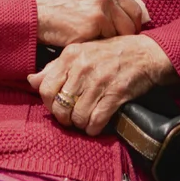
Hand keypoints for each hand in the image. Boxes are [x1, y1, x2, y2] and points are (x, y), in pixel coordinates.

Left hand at [27, 35, 175, 135]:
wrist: (148, 53)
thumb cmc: (113, 53)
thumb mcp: (82, 52)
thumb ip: (55, 67)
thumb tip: (32, 80)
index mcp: (71, 55)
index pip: (45, 88)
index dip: (49, 103)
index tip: (58, 106)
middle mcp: (82, 67)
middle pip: (60, 106)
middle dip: (64, 118)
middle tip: (72, 119)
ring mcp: (99, 81)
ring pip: (77, 116)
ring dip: (81, 124)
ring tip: (87, 121)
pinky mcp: (115, 94)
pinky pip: (96, 120)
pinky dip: (95, 128)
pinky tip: (98, 125)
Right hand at [33, 0, 143, 47]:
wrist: (32, 10)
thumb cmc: (53, 4)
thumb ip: (103, 0)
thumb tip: (121, 16)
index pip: (133, 7)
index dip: (132, 23)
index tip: (127, 33)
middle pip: (131, 22)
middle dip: (126, 36)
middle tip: (117, 46)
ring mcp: (101, 10)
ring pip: (119, 34)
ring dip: (110, 43)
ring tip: (98, 46)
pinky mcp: (93, 26)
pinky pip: (104, 43)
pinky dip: (97, 48)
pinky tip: (88, 47)